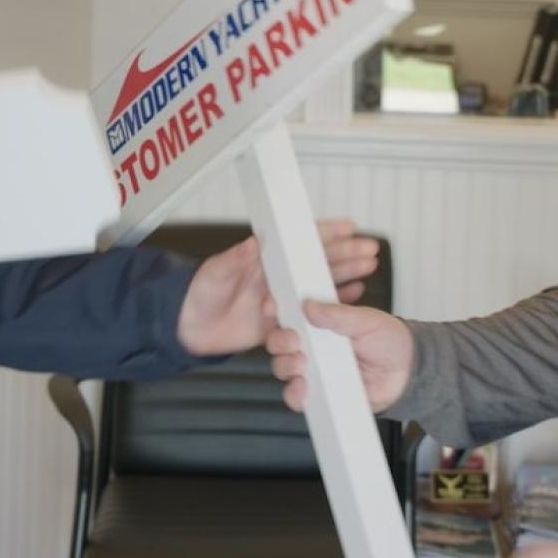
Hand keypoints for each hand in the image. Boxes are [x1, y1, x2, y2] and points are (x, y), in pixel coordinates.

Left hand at [177, 219, 377, 355]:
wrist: (189, 330)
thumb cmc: (197, 297)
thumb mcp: (212, 275)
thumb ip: (232, 260)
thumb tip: (252, 243)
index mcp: (263, 259)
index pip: (298, 240)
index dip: (324, 232)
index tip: (348, 226)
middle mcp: (277, 275)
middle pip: (318, 259)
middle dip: (345, 252)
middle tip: (369, 249)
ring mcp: (282, 296)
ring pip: (321, 281)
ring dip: (345, 273)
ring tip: (368, 267)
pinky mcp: (283, 319)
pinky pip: (315, 309)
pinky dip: (335, 301)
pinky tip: (352, 294)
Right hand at [266, 299, 412, 412]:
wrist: (407, 373)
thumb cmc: (388, 342)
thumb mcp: (367, 321)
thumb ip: (339, 315)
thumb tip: (309, 305)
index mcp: (320, 321)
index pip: (289, 313)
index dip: (276, 310)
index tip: (272, 306)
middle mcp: (312, 345)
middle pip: (279, 342)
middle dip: (280, 340)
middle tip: (294, 340)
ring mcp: (314, 369)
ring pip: (282, 368)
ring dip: (286, 365)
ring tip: (303, 363)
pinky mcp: (319, 394)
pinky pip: (296, 397)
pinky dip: (294, 393)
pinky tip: (304, 386)